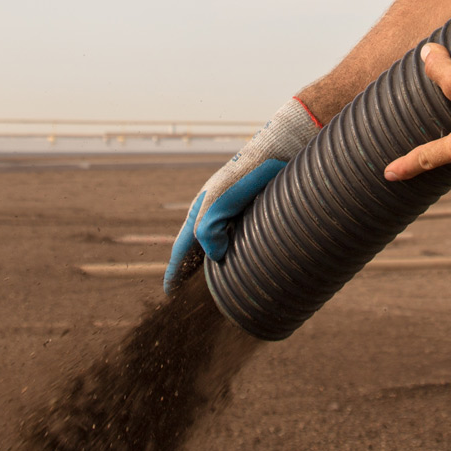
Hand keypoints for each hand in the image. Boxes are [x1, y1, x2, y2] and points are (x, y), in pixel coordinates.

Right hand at [164, 96, 320, 292]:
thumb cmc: (249, 174)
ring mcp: (233, 213)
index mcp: (200, 210)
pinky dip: (233, 258)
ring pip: (218, 246)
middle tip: (191, 298)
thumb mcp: (221, 201)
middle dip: (192, 272)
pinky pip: (237, 241)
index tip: (170, 294)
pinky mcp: (253, 212)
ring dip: (214, 267)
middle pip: (197, 249)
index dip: (175, 272)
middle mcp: (214, 212)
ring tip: (216, 290)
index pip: (182, 247)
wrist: (281, 151)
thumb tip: (215, 257)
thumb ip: (209, 229)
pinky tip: (244, 269)